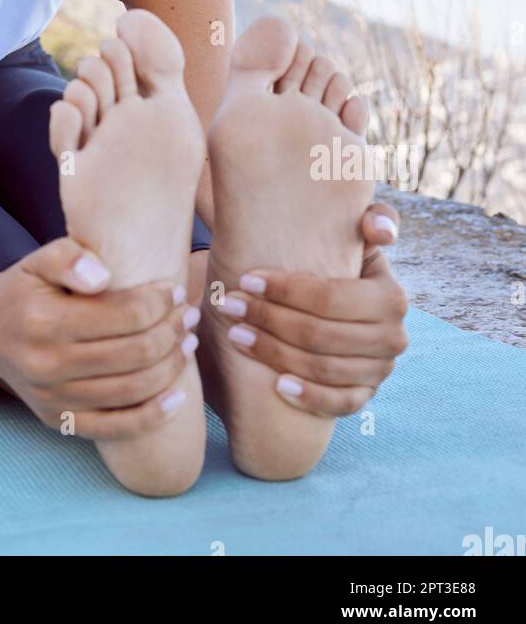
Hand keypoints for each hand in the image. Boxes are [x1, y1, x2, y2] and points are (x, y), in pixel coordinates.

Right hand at [0, 236, 198, 438]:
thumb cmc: (25, 290)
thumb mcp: (38, 260)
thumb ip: (69, 257)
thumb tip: (103, 276)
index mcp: (44, 320)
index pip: (124, 315)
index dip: (159, 303)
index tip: (173, 290)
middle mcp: (46, 365)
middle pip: (134, 354)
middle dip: (172, 333)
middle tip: (187, 315)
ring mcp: (53, 399)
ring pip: (132, 390)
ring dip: (171, 367)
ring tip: (186, 343)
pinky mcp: (59, 421)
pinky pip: (116, 428)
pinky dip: (153, 416)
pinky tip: (178, 397)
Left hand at [214, 200, 408, 415]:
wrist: (331, 301)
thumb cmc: (333, 259)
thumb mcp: (351, 234)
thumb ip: (372, 218)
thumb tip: (382, 232)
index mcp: (391, 296)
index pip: (332, 297)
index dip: (287, 290)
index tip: (246, 279)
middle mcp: (393, 337)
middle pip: (322, 334)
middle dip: (270, 319)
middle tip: (229, 306)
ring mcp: (380, 370)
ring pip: (324, 368)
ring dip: (275, 353)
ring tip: (237, 334)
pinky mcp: (365, 395)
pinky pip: (339, 404)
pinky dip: (309, 396)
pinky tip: (276, 385)